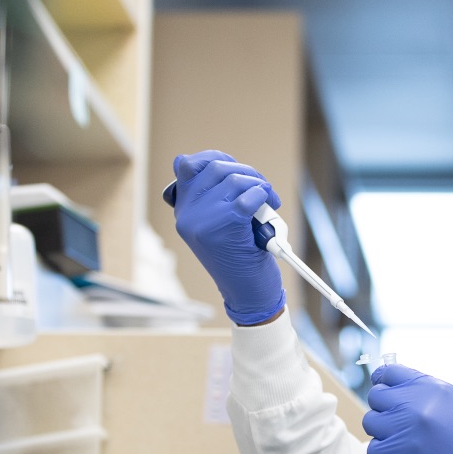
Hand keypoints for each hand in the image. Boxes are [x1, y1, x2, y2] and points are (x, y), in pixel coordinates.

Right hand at [170, 150, 285, 324]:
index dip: (214, 158)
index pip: (186, 165)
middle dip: (247, 173)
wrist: (248, 294)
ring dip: (259, 185)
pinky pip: (249, 196)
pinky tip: (269, 207)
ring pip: (234, 180)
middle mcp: (187, 214)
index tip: (236, 169)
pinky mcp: (223, 227)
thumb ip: (212, 196)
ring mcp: (202, 221)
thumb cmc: (239, 257)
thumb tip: (217, 162)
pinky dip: (264, 196)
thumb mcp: (218, 223)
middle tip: (263, 190)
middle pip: (216, 168)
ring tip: (269, 202)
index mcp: (183, 211)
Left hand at [363, 364, 452, 453]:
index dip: (384, 382)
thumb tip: (399, 392)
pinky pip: (374, 449)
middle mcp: (415, 404)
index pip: (389, 373)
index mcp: (432, 387)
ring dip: (383, 432)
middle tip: (399, 423)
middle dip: (384, 409)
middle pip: (376, 397)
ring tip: (404, 442)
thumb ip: (427, 394)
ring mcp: (405, 430)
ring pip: (371, 422)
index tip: (386, 391)